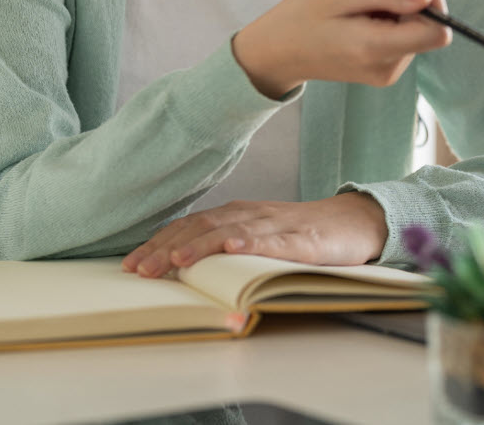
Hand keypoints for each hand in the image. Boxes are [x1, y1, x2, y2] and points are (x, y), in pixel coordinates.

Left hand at [121, 192, 389, 277]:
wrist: (353, 222)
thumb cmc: (301, 234)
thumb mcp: (257, 238)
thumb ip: (225, 245)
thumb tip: (180, 267)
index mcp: (236, 215)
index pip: (188, 226)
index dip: (157, 243)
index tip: (130, 265)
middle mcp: (250, 214)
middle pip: (201, 227)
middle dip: (166, 248)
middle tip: (139, 270)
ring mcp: (276, 225)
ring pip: (231, 231)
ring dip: (201, 245)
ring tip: (175, 261)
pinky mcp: (303, 238)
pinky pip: (274, 240)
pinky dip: (251, 243)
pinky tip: (233, 248)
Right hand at [232, 0, 450, 97]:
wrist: (276, 53)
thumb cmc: (303, 17)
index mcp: (377, 50)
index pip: (438, 33)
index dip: (433, 4)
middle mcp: (388, 69)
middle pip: (427, 30)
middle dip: (408, 5)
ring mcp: (386, 74)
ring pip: (415, 33)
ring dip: (395, 14)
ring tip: (357, 12)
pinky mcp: (383, 73)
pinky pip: (402, 41)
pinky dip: (388, 25)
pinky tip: (359, 23)